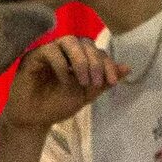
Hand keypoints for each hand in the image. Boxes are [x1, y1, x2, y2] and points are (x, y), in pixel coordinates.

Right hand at [0, 38, 121, 133]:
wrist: (33, 120)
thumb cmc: (56, 106)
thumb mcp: (85, 96)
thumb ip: (103, 82)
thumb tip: (127, 68)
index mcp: (78, 59)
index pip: (97, 51)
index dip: (108, 64)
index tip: (111, 82)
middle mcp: (65, 51)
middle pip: (86, 43)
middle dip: (95, 62)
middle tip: (95, 83)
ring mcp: (49, 51)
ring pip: (69, 41)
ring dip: (81, 60)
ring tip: (83, 81)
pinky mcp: (34, 56)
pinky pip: (51, 50)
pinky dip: (61, 64)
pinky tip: (64, 81)